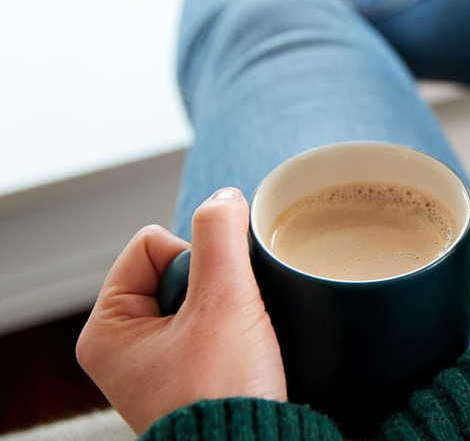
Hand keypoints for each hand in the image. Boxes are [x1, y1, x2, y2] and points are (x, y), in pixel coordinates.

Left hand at [77, 188, 285, 432]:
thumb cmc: (222, 392)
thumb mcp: (223, 300)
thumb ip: (221, 235)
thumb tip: (225, 196)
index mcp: (107, 330)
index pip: (151, 244)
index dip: (194, 259)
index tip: (210, 302)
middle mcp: (124, 345)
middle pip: (178, 265)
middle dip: (214, 284)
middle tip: (225, 323)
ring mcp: (158, 360)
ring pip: (201, 292)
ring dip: (228, 305)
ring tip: (236, 341)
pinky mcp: (189, 372)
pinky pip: (214, 321)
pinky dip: (234, 327)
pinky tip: (242, 352)